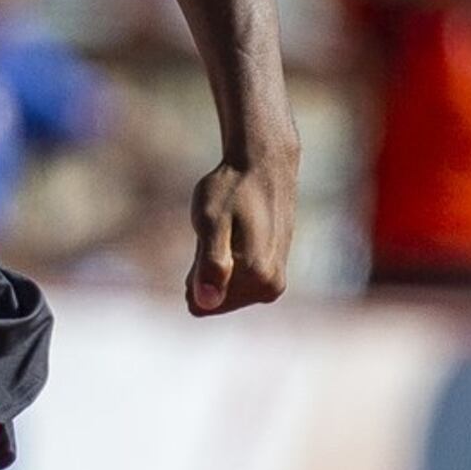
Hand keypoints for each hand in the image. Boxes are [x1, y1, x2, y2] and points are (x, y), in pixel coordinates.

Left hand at [186, 143, 297, 315]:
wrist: (265, 166)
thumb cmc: (232, 189)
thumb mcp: (210, 222)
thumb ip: (210, 263)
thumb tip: (206, 303)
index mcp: (256, 279)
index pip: (200, 304)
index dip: (195, 272)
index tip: (211, 240)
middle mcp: (270, 289)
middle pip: (214, 300)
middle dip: (208, 268)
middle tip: (222, 233)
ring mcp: (275, 285)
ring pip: (224, 291)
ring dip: (219, 263)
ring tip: (232, 232)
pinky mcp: (276, 277)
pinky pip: (235, 283)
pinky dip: (231, 261)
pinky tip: (241, 234)